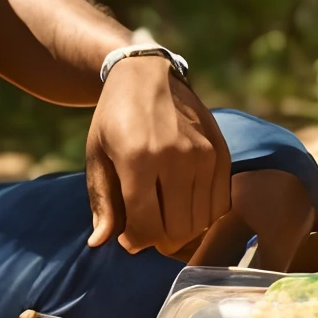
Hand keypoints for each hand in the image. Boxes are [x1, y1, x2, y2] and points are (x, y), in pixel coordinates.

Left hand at [84, 59, 231, 255]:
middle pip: (176, 229)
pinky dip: (204, 215)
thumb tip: (99, 243)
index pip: (146, 225)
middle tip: (146, 228)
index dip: (136, 241)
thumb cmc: (114, 119)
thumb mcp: (97, 157)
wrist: (146, 74)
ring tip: (164, 216)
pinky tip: (185, 205)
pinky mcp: (221, 151)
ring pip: (200, 222)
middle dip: (158, 239)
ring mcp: (203, 154)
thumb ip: (102, 202)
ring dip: (181, 230)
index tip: (128, 239)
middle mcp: (176, 157)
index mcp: (138, 159)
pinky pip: (220, 204)